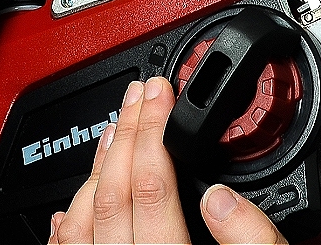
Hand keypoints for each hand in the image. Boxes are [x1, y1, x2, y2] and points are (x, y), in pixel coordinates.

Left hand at [50, 77, 288, 244]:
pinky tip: (72, 203)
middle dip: (128, 131)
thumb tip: (224, 199)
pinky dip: (69, 220)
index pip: (152, 185)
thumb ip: (251, 241)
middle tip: (141, 93)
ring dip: (97, 166)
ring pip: (83, 216)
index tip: (161, 92)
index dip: (153, 129)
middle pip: (113, 190)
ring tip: (114, 129)